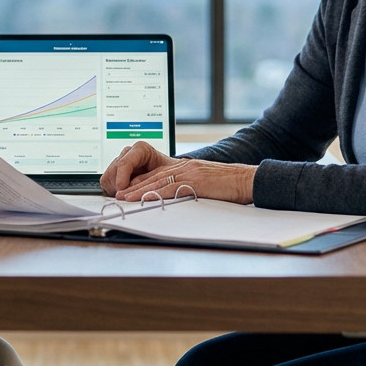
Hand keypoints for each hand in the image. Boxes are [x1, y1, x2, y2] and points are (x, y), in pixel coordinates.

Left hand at [103, 141, 255, 203]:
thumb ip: (188, 187)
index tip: (126, 190)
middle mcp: (184, 167)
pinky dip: (155, 193)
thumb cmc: (229, 186)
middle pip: (152, 176)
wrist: (247, 180)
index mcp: (185, 167)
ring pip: (157, 181)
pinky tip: (145, 198)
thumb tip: (177, 198)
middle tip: (118, 194)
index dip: (140, 182)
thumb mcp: (205, 184)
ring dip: (138, 191)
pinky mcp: (195, 181)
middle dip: (134, 186)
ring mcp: (189, 173)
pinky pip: (171, 188)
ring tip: (124, 198)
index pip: (157, 174)